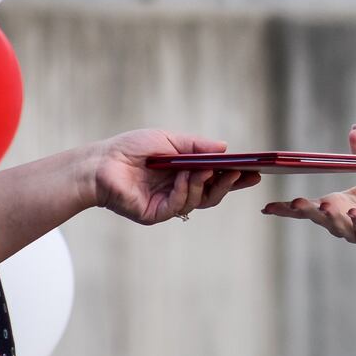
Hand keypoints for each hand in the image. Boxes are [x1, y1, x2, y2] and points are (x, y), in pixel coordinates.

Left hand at [91, 129, 260, 224]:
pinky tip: (184, 176)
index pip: (215, 180)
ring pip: (198, 201)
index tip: (255, 172)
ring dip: (205, 183)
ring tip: (210, 168)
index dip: (235, 178)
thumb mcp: (169, 141)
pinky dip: (184, 190)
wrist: (100, 162)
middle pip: (212, 195)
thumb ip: (196, 146)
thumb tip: (225, 148)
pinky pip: (178, 205)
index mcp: (183, 176)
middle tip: (244, 173)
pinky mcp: (154, 214)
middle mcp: (178, 193)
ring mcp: (167, 205)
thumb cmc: (130, 149)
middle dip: (230, 184)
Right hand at [261, 125, 355, 258]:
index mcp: (334, 205)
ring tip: (325, 206)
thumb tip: (354, 128)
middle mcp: (340, 220)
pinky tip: (354, 215)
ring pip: (338, 227)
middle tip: (294, 204)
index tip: (267, 208)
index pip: (306, 208)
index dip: (286, 210)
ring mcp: (355, 231)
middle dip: (306, 211)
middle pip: (317, 217)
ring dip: (331, 218)